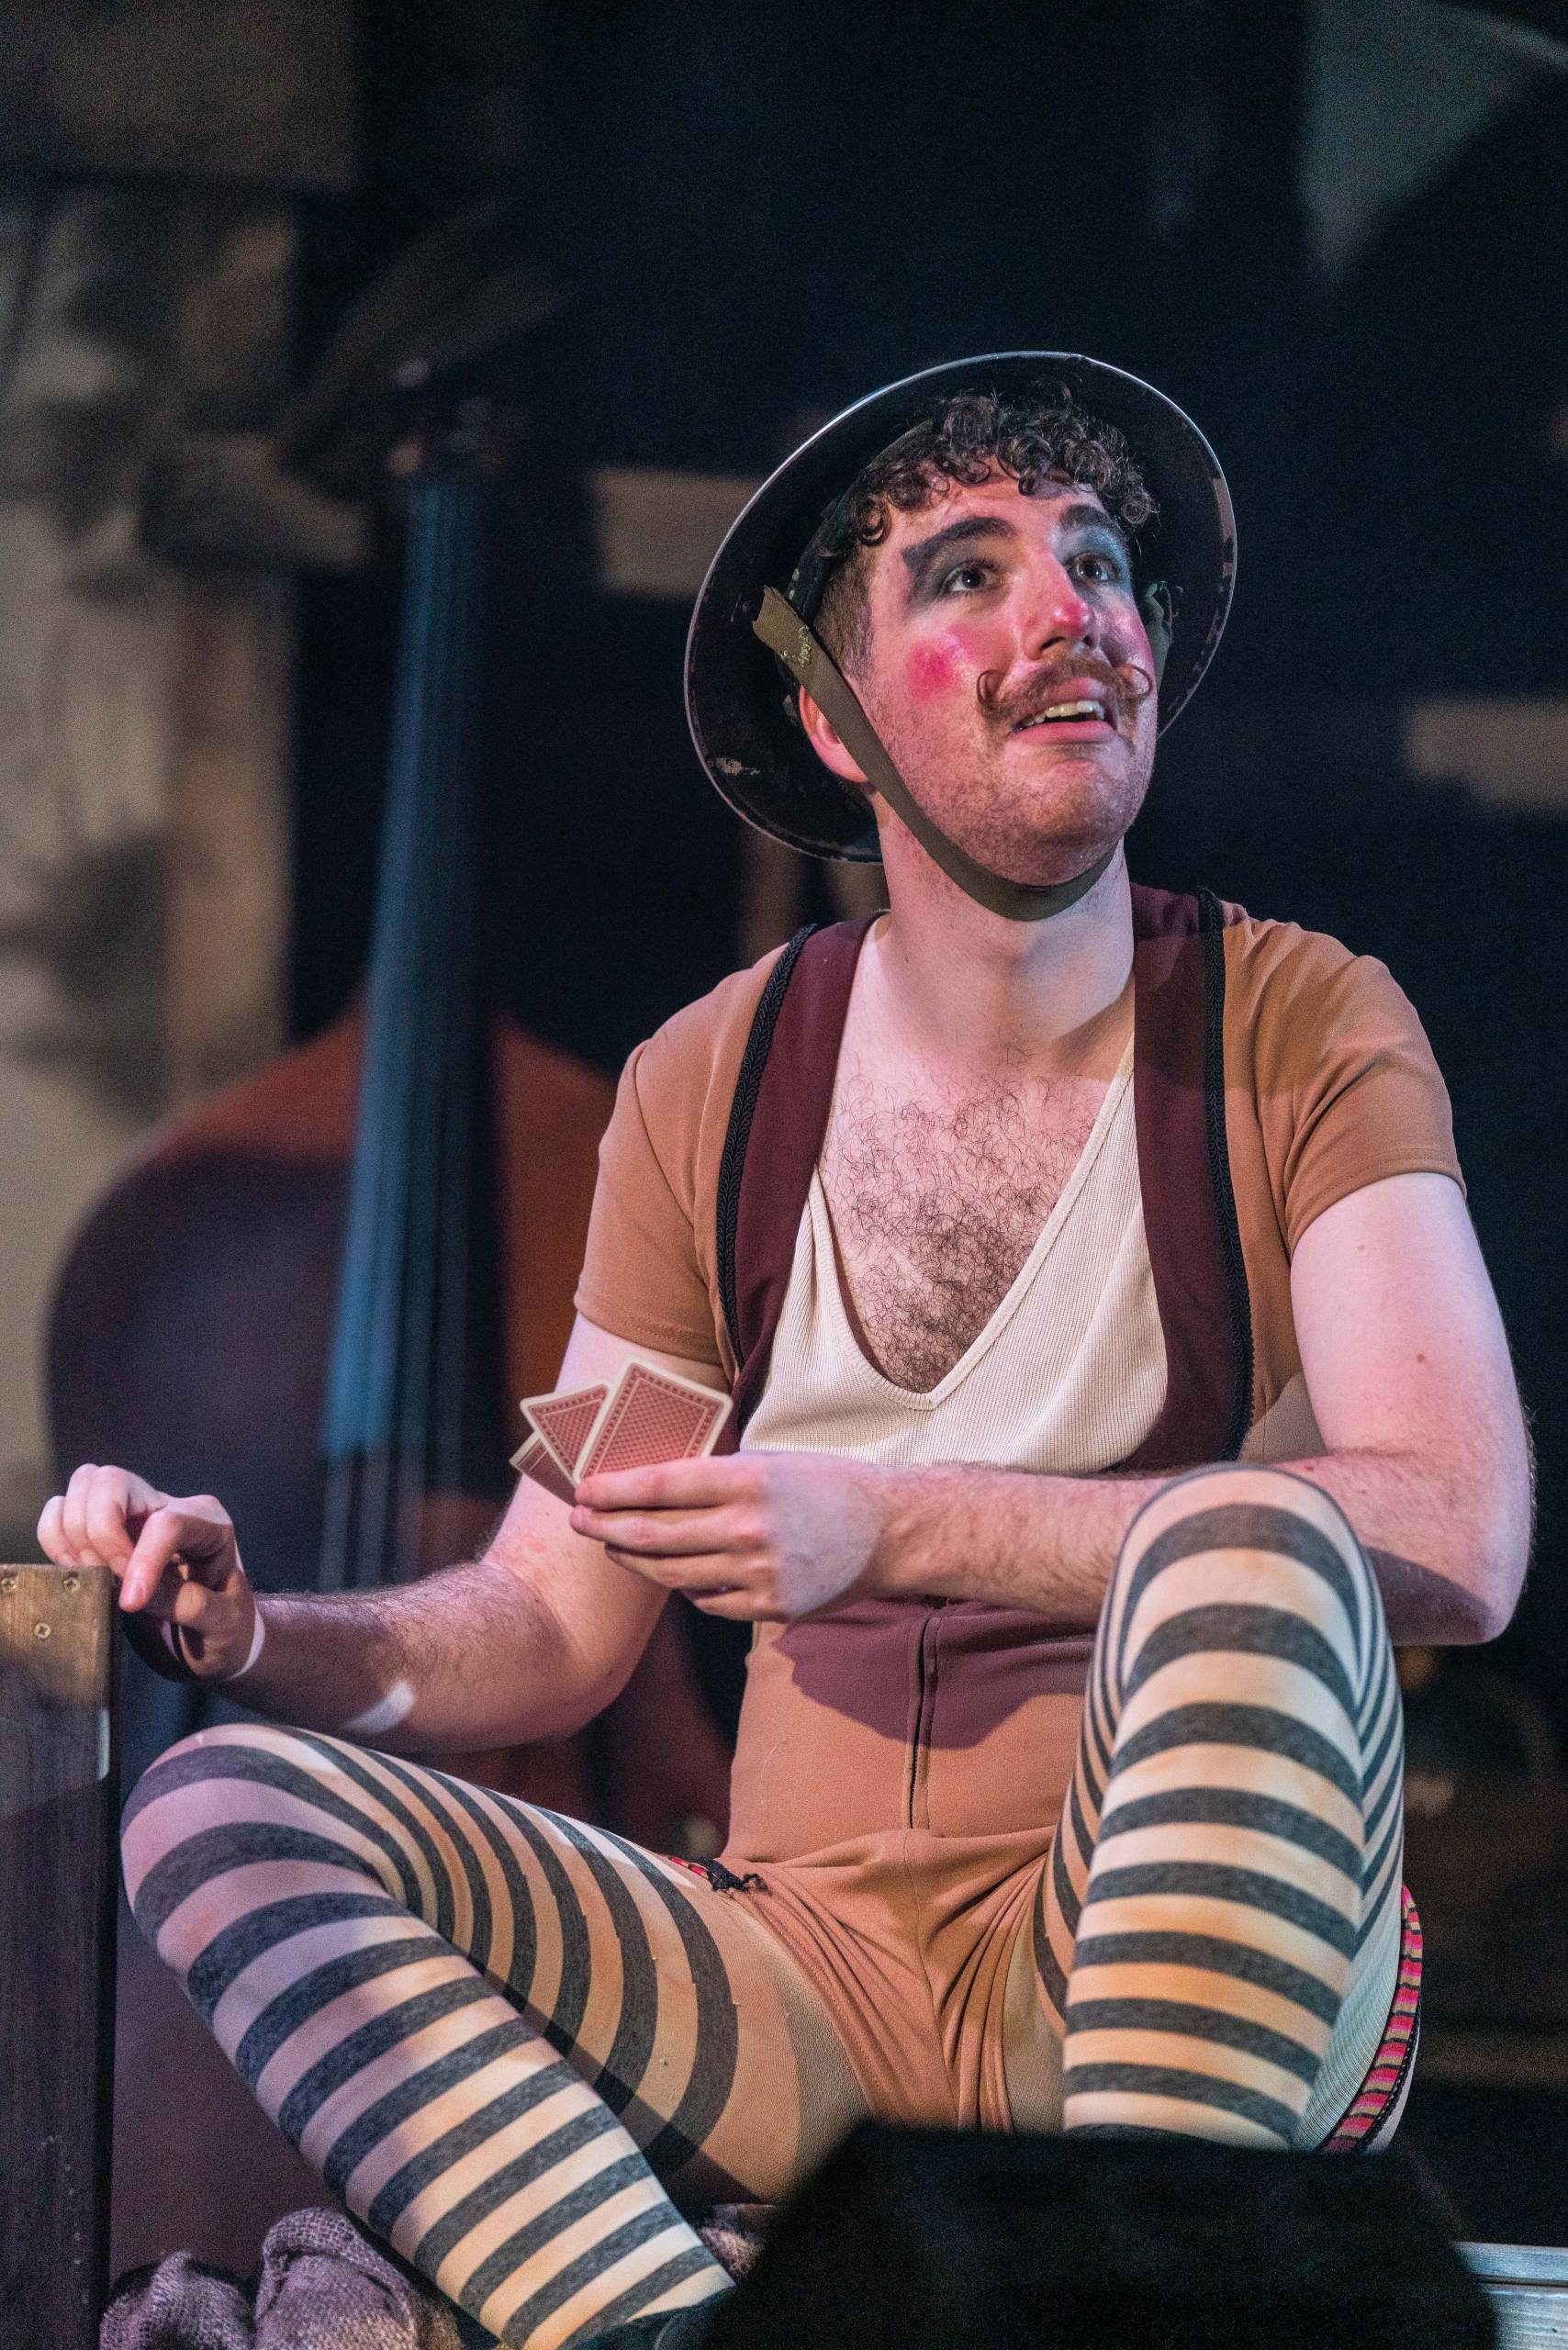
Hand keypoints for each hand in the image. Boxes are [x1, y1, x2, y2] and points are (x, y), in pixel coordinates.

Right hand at [37, 1464, 256, 1679]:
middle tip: (111, 1580)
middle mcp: (167, 1505)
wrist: (215, 1636)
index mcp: (208, 1523)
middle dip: (100, 1532)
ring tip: (93, 1575)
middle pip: (112, 1480)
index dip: (141, 1561)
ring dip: (75, 1532)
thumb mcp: (225, 1623)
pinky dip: (56, 1536)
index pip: (165, 1523)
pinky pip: (61, 1508)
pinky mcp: (103, 1528)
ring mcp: (132, 1511)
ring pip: (85, 1483)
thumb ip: (191, 1605)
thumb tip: (137, 1593)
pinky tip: (76, 1570)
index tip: (131, 1604)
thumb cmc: (226, 1627)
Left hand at [570, 1450, 889, 1620]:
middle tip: (578, 1520)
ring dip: (635, 1560)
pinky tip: (671, 1574)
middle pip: (655, 1535)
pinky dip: (685, 1588)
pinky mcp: (769, 1607)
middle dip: (607, 1527)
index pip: (660, 1487)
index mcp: (747, 1481)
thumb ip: (717, 1476)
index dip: (613, 1490)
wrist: (890, 1530)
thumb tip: (654, 1485)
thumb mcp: (771, 1462)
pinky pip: (708, 1601)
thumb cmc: (827, 1485)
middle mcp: (747, 1529)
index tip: (582, 1489)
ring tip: (613, 1546)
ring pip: (673, 1574)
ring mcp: (757, 1574)